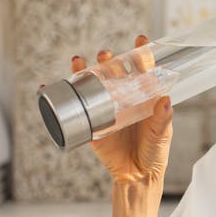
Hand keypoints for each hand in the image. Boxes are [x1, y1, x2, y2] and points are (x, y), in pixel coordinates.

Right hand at [71, 35, 173, 185]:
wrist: (136, 175)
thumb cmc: (154, 152)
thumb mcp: (161, 134)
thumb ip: (162, 118)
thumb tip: (166, 100)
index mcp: (143, 97)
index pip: (142, 70)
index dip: (141, 53)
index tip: (140, 40)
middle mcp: (123, 98)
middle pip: (114, 72)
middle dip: (108, 59)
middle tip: (105, 55)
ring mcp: (105, 109)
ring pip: (93, 84)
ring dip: (85, 70)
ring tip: (79, 62)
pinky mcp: (90, 124)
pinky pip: (74, 108)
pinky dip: (60, 94)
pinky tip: (49, 85)